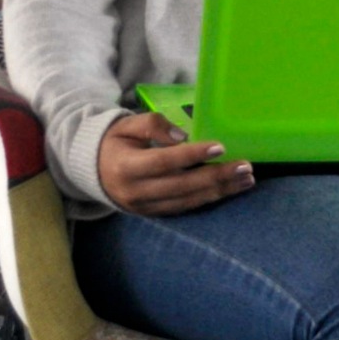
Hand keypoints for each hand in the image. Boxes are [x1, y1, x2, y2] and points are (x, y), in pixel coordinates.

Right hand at [96, 111, 253, 215]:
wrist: (92, 171)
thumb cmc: (114, 142)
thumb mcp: (126, 125)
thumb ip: (153, 125)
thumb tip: (183, 136)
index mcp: (126, 167)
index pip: (164, 162)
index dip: (192, 155)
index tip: (220, 145)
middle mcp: (136, 192)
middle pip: (182, 186)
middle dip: (216, 176)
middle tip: (245, 166)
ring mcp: (145, 207)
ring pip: (188, 201)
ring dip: (220, 191)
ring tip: (246, 179)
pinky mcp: (154, 214)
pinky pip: (184, 208)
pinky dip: (209, 199)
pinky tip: (229, 190)